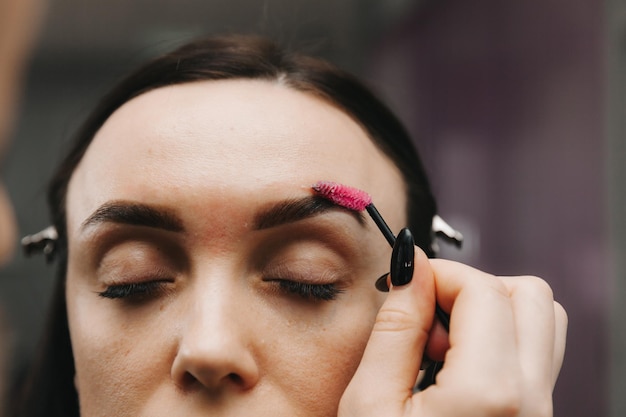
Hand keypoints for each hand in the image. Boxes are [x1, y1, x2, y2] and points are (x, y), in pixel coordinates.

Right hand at [339, 247, 566, 416]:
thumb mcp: (370, 403)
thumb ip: (396, 327)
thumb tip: (412, 269)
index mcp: (489, 394)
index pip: (484, 288)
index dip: (439, 272)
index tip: (406, 284)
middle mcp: (531, 402)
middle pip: (531, 295)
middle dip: (475, 286)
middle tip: (428, 318)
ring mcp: (541, 415)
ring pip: (542, 323)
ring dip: (493, 311)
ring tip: (443, 346)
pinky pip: (535, 357)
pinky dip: (501, 341)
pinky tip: (456, 370)